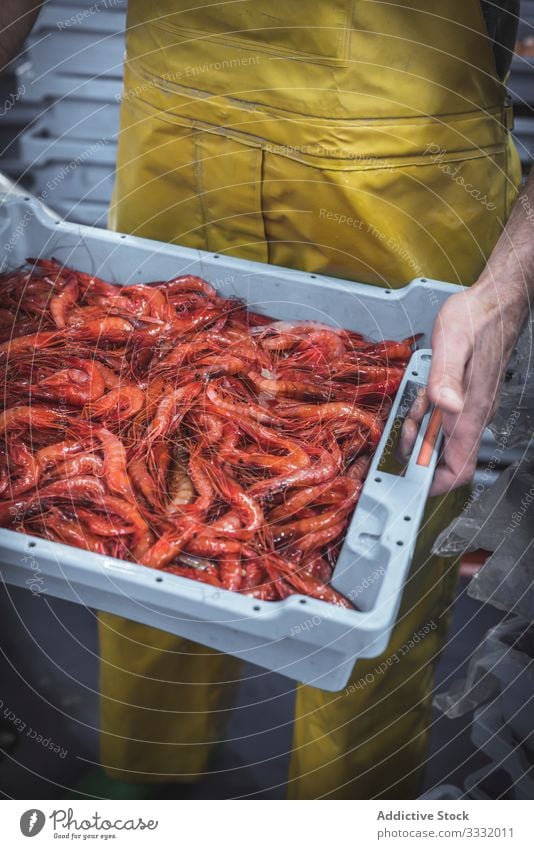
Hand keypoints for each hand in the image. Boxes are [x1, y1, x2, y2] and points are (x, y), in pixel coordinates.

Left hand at [400, 282, 526, 495]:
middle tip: (406, 426)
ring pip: (440, 437)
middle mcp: (473, 415)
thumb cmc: (477, 319)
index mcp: (470, 411)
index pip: (458, 468)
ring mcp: (470, 408)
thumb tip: (446, 407)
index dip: (434, 485)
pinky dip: (426, 413)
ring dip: (420, 427)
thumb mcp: (452, 343)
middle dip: (417, 449)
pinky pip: (443, 419)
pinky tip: (423, 395)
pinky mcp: (465, 398)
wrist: (495, 301)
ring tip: (415, 404)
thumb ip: (445, 377)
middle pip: (443, 457)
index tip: (411, 483)